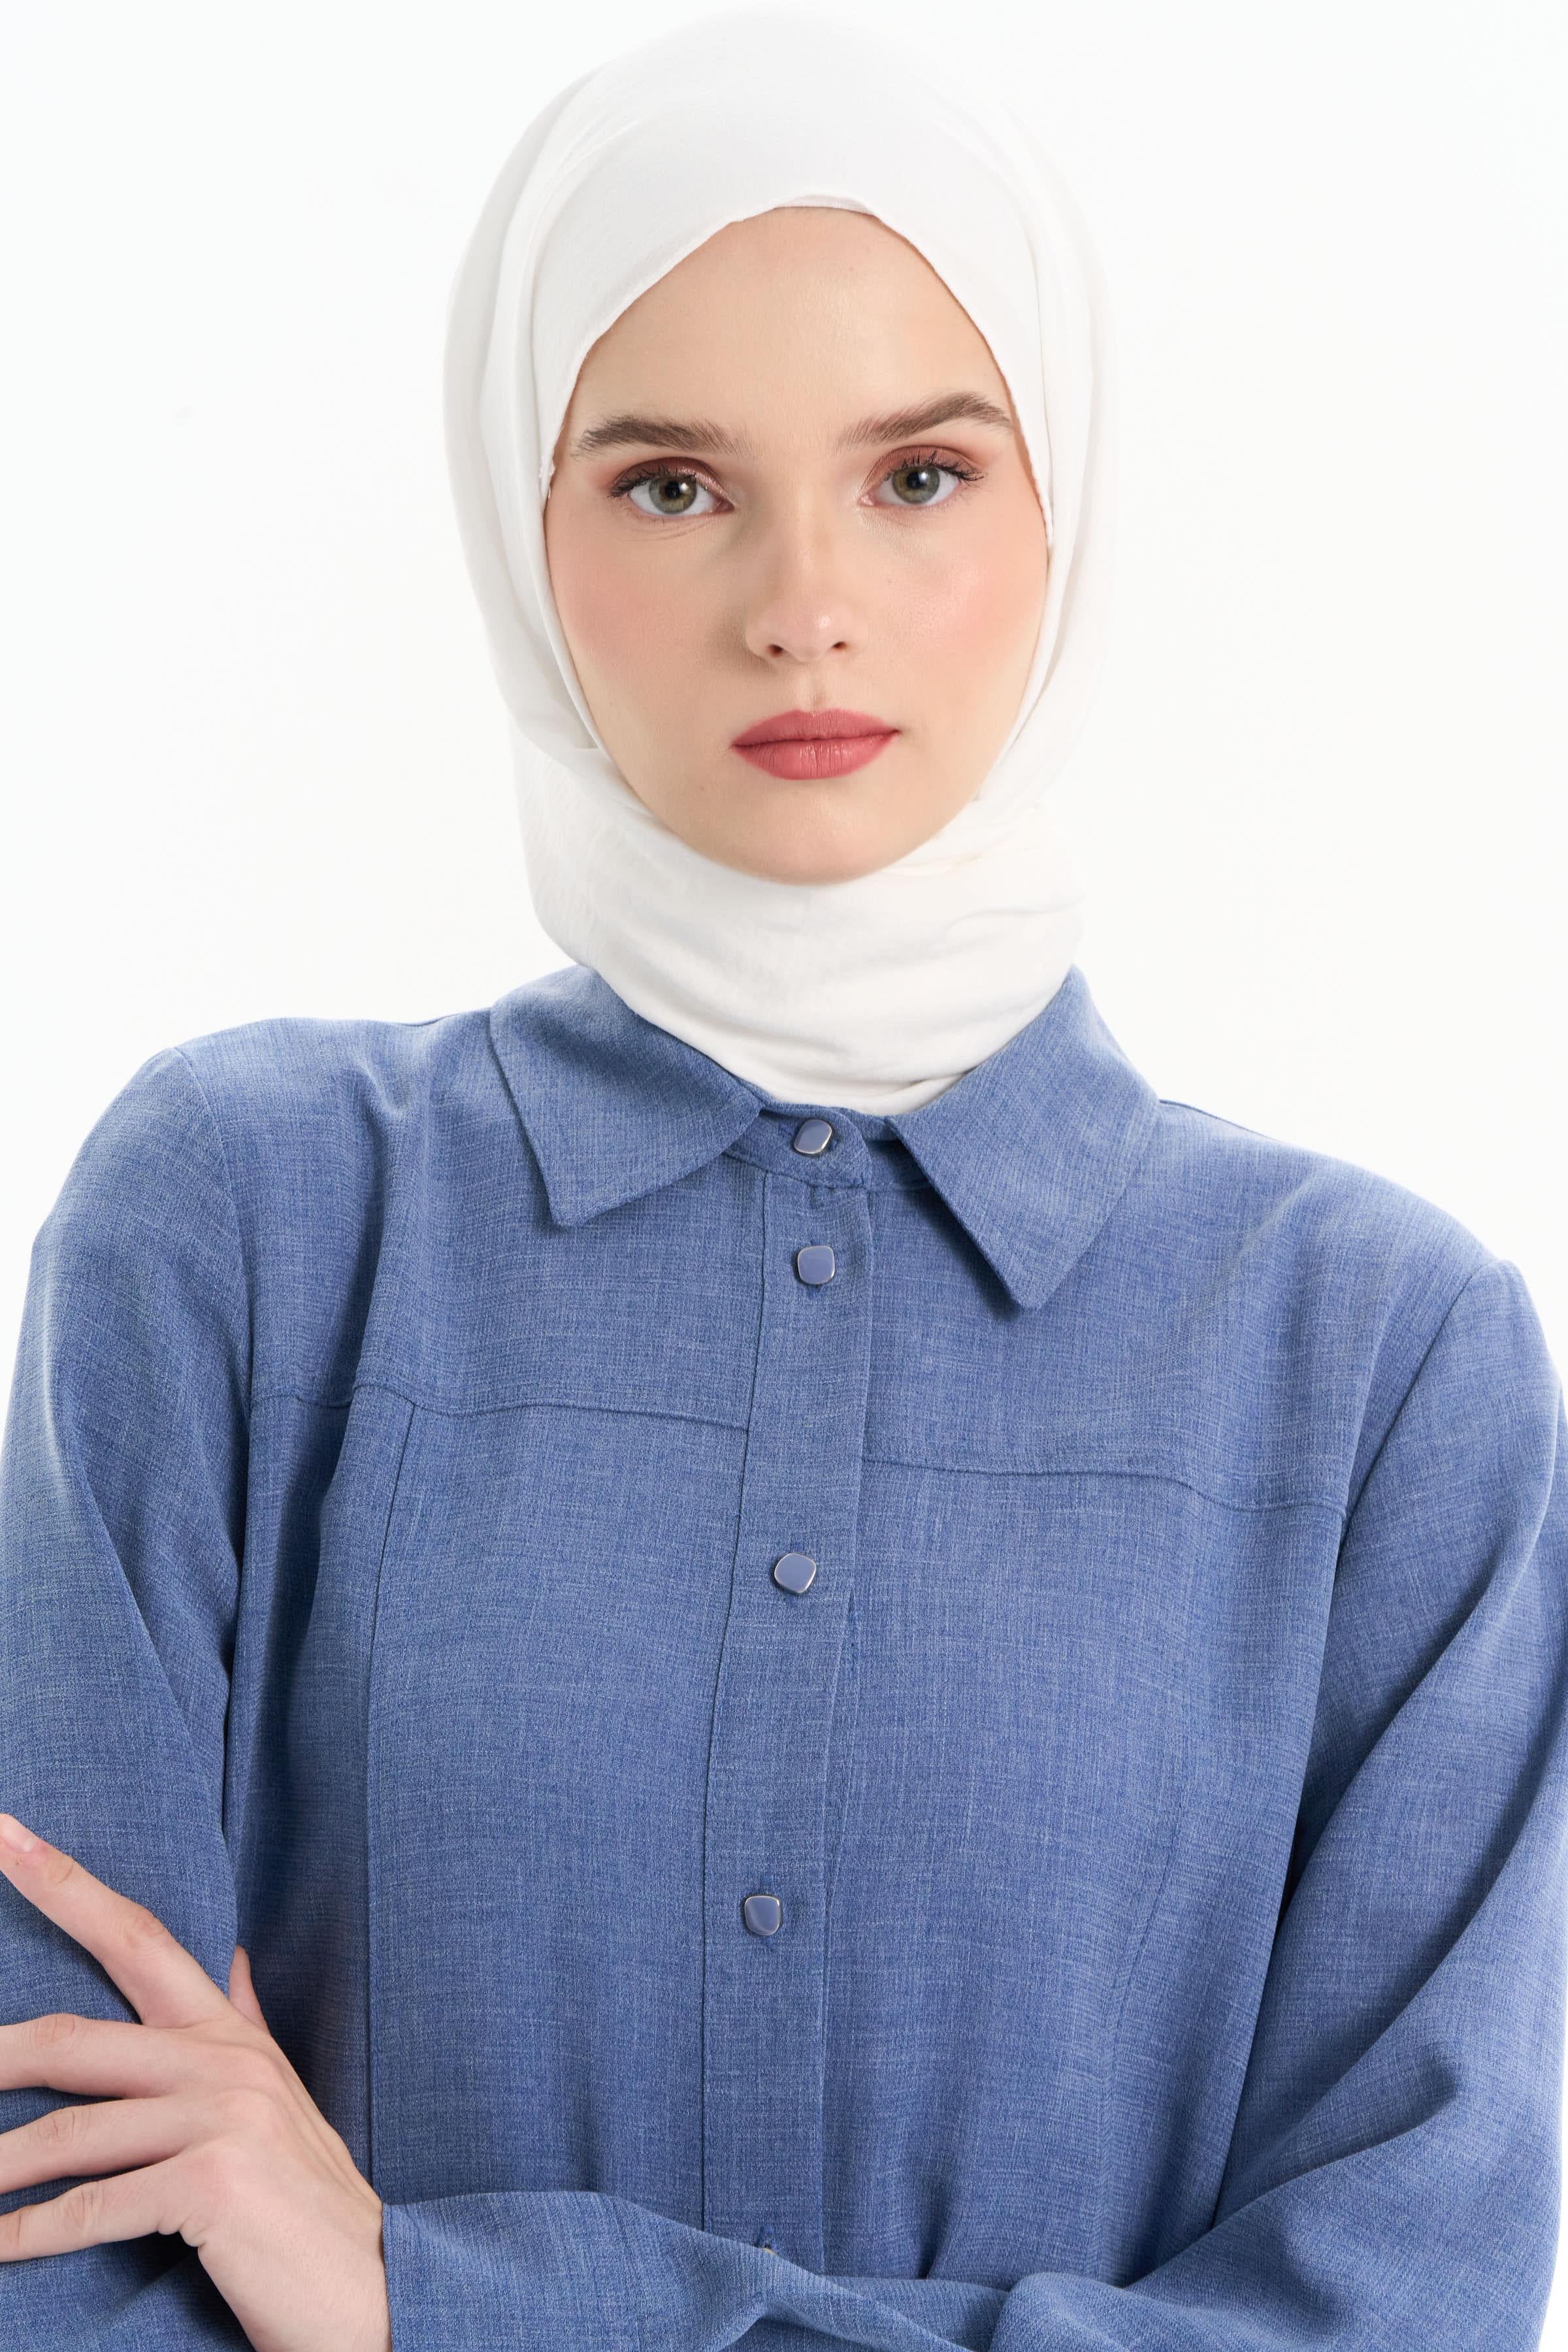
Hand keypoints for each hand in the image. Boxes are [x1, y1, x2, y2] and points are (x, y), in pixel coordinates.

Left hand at [0, 1811, 390, 2351]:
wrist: (373, 2288)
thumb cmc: (305, 2203)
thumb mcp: (278, 2095)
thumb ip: (242, 2021)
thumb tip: (227, 1952)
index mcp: (230, 2034)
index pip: (138, 1935)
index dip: (65, 1883)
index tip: (3, 1833)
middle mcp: (224, 2061)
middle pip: (73, 2038)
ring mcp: (221, 2117)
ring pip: (67, 2133)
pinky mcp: (213, 2180)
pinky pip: (90, 2206)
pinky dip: (28, 2234)